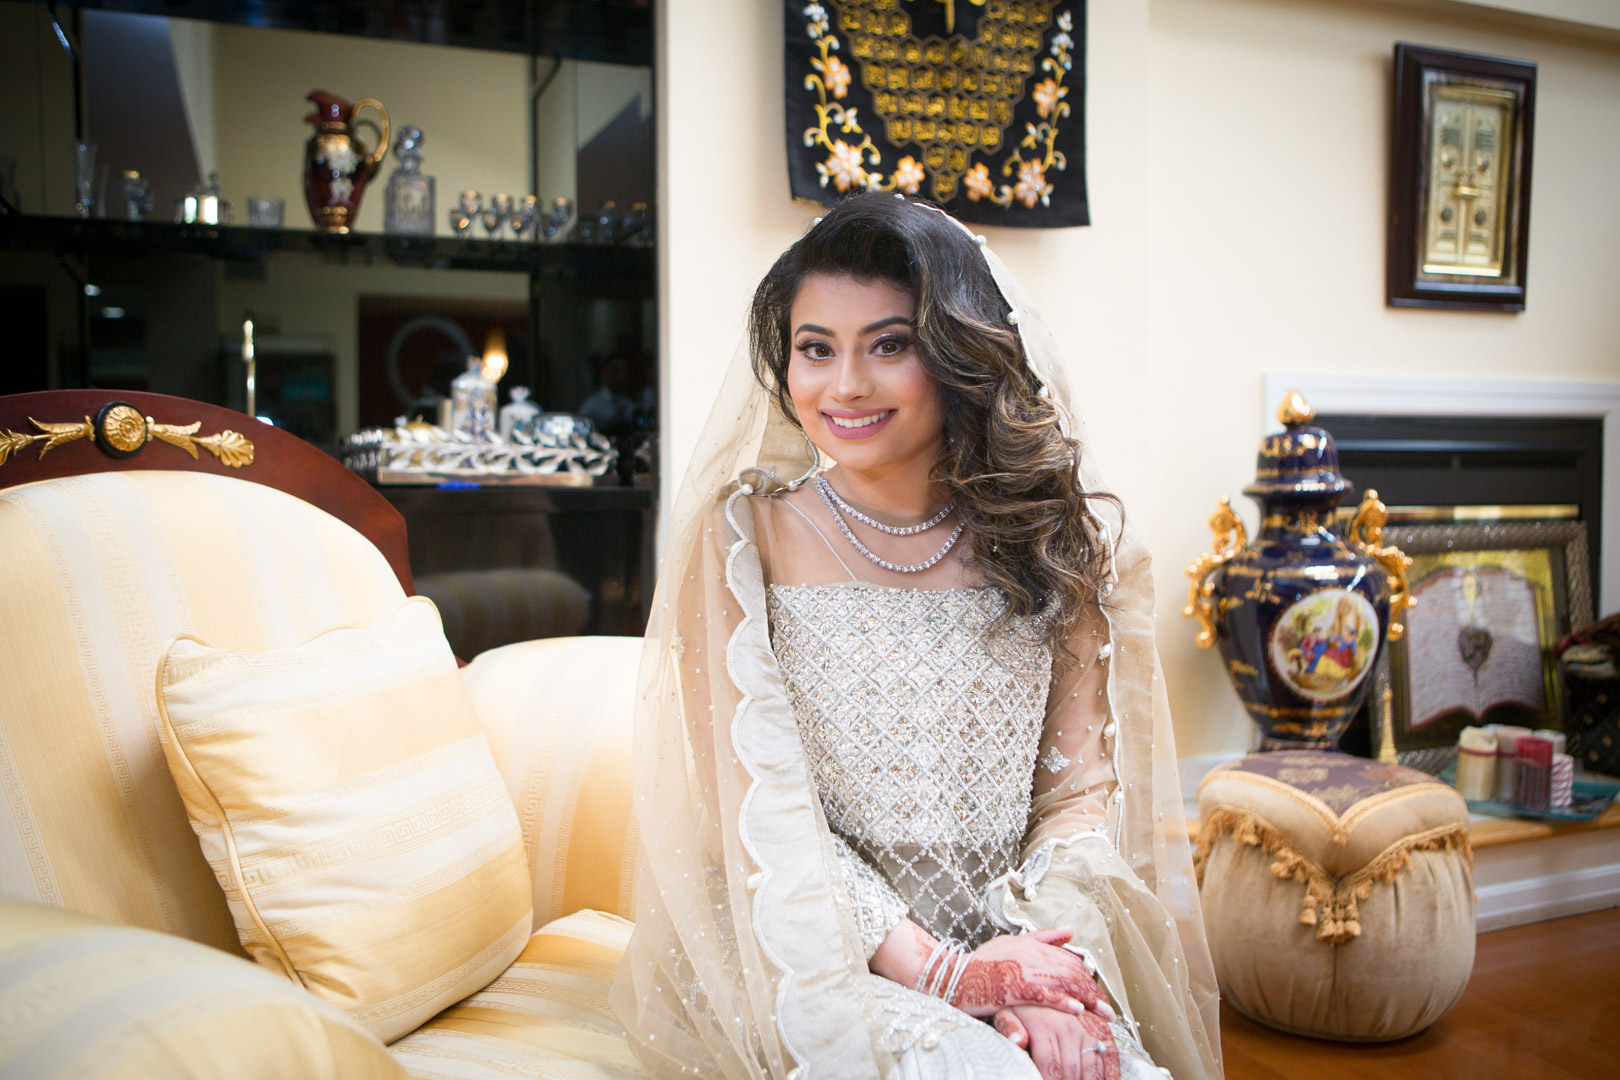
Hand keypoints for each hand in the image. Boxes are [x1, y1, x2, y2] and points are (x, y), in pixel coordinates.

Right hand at [948, 928, 1112, 1019]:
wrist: (953, 975)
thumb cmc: (981, 963)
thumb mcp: (1011, 943)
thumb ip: (1042, 937)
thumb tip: (1071, 930)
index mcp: (1030, 943)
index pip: (1069, 959)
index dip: (1088, 978)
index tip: (1100, 995)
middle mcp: (1029, 953)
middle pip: (1071, 971)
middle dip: (1094, 992)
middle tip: (1109, 1010)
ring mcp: (1022, 970)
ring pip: (1063, 983)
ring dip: (1087, 999)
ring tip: (1102, 1014)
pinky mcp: (1013, 987)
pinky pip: (1044, 995)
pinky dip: (1063, 1002)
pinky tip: (1078, 1011)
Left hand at [994, 1004, 1119, 1079]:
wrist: (1044, 974)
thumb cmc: (1022, 998)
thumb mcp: (1006, 1008)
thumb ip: (1010, 1027)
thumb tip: (1018, 1042)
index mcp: (1045, 1025)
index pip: (1050, 1066)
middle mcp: (1069, 1026)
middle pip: (1072, 1070)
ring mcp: (1088, 1027)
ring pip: (1093, 1067)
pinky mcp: (1101, 1027)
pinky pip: (1111, 1054)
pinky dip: (1111, 1073)